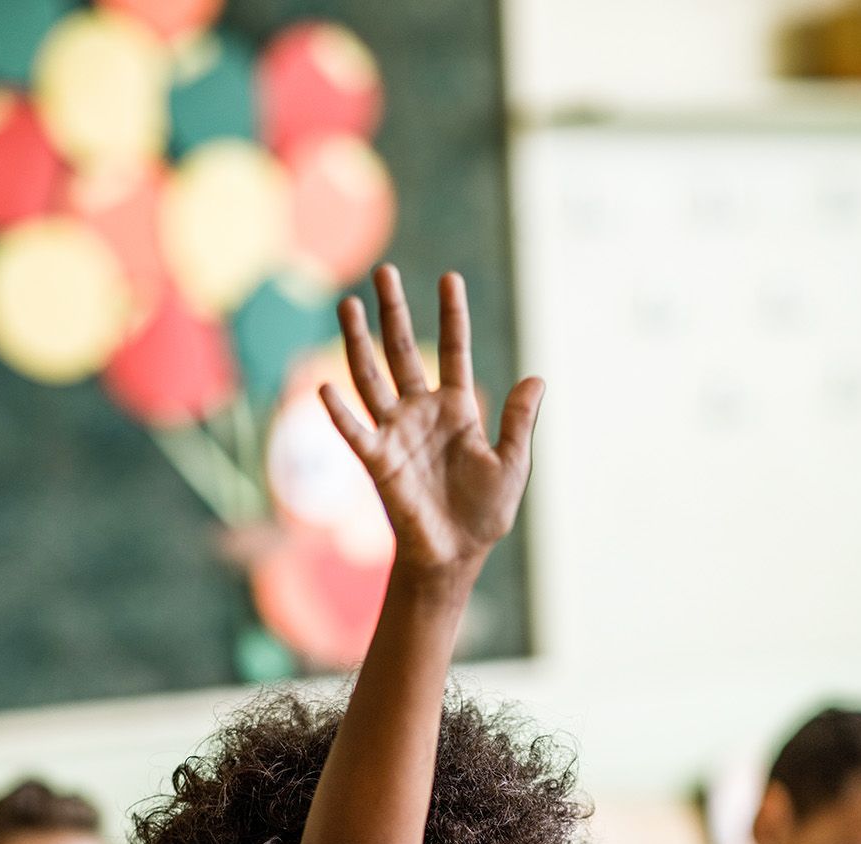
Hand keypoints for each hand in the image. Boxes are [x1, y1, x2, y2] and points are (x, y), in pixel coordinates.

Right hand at [320, 265, 542, 584]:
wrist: (455, 555)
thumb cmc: (484, 513)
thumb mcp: (512, 464)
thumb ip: (519, 421)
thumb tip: (538, 377)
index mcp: (457, 410)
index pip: (453, 351)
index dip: (452, 316)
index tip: (449, 278)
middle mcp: (421, 413)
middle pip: (402, 351)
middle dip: (393, 312)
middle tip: (384, 271)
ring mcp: (395, 433)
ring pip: (371, 378)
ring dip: (358, 343)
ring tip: (348, 305)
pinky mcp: (377, 462)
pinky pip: (354, 431)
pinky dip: (338, 412)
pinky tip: (322, 386)